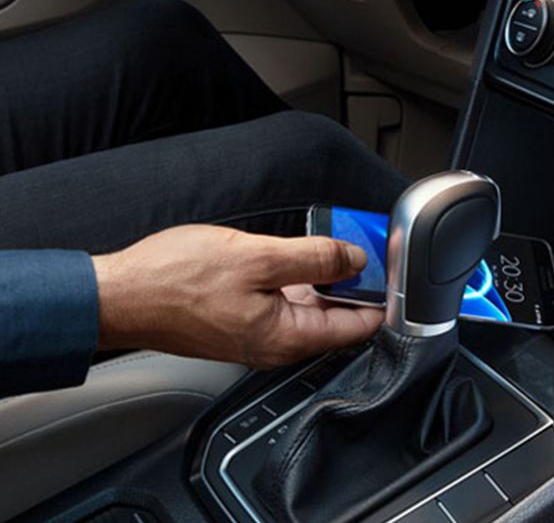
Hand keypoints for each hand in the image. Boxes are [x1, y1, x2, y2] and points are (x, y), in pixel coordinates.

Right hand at [91, 225, 382, 367]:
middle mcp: (276, 346)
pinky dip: (298, 283)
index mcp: (287, 338)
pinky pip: (284, 306)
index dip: (381, 298)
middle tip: (363, 248)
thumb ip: (313, 259)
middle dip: (355, 285)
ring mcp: (257, 337)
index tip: (391, 269)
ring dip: (326, 281)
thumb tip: (355, 260)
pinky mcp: (241, 324)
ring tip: (334, 247)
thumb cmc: (174, 280)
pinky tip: (295, 258)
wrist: (121, 295)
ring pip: (310, 311)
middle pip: (336, 319)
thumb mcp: (256, 257)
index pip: (358, 328)